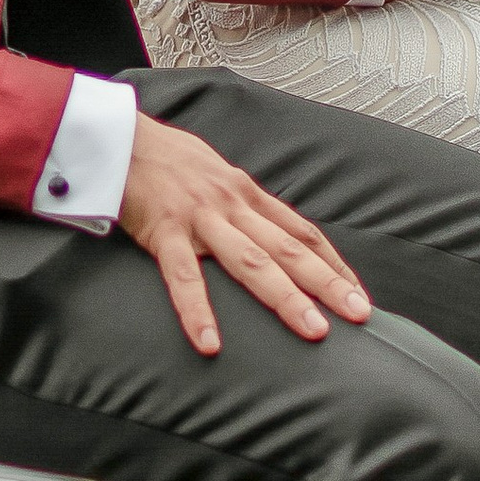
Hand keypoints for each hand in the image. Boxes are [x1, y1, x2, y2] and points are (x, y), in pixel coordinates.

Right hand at [117, 113, 372, 357]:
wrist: (118, 137)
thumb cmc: (166, 159)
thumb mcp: (215, 174)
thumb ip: (240, 204)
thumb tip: (265, 230)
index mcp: (247, 194)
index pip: (302, 232)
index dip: (332, 262)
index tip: (358, 291)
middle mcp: (233, 205)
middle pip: (290, 249)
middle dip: (329, 283)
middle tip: (361, 313)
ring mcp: (201, 218)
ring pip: (252, 262)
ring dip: (286, 297)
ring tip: (315, 329)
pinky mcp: (164, 230)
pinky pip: (183, 277)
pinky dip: (198, 311)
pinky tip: (210, 344)